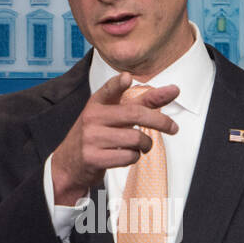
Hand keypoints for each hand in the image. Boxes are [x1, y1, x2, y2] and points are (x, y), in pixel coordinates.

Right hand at [50, 72, 178, 204]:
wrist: (69, 164)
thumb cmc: (96, 136)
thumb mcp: (111, 115)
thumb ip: (140, 103)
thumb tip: (171, 90)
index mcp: (96, 103)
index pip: (109, 90)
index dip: (118, 84)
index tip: (127, 78)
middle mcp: (92, 118)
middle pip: (135, 114)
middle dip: (161, 121)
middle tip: (174, 128)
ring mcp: (91, 138)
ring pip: (135, 138)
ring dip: (146, 145)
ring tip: (143, 146)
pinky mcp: (93, 158)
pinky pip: (128, 156)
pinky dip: (135, 157)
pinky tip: (127, 155)